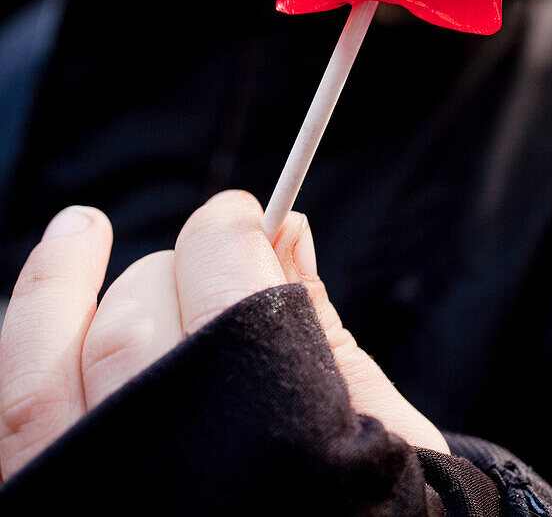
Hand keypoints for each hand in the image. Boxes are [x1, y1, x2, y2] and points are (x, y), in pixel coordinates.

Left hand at [0, 191, 447, 482]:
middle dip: (174, 266)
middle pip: (138, 328)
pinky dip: (26, 338)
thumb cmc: (359, 513)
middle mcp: (165, 492)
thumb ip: (317, 324)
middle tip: (206, 251)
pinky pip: (15, 411)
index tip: (244, 212)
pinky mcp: (44, 510)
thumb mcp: (369, 428)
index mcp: (270, 458)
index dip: (231, 237)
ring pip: (47, 367)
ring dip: (61, 282)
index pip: (229, 303)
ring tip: (81, 228)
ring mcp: (95, 507)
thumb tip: (289, 226)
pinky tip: (47, 292)